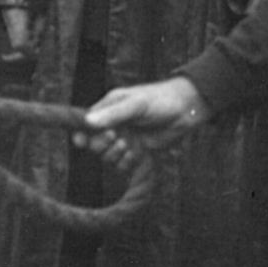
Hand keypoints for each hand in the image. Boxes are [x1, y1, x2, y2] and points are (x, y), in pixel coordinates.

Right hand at [77, 75, 208, 158]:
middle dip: (102, 145)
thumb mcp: (136, 104)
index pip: (84, 125)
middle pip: (93, 145)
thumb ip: (113, 114)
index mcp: (108, 108)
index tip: (81, 142)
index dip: (81, 135)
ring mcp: (124, 139)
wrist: (187, 111)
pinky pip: (122, 165)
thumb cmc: (161, 100)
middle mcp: (113, 125)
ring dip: (115, 155)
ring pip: (107, 157)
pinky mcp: (136, 152)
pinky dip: (127, 162)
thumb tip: (87, 122)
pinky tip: (138, 153)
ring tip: (129, 144)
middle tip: (116, 136)